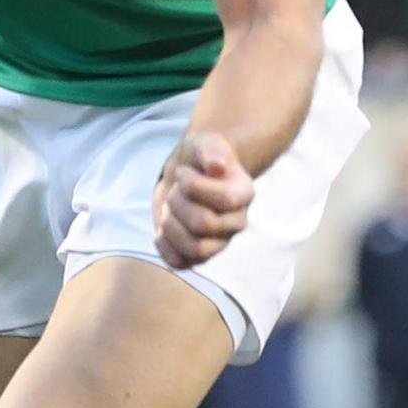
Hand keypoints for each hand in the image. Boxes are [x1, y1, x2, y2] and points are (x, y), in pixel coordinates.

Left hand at [154, 130, 254, 267]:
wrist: (185, 176)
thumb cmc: (198, 159)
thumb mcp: (204, 144)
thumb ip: (211, 151)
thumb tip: (217, 167)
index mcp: (244, 194)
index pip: (224, 200)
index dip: (194, 185)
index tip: (184, 173)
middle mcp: (237, 222)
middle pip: (203, 223)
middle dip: (178, 202)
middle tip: (174, 191)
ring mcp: (219, 243)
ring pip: (193, 249)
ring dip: (170, 224)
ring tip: (169, 209)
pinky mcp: (198, 257)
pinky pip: (179, 263)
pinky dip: (164, 245)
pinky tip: (163, 228)